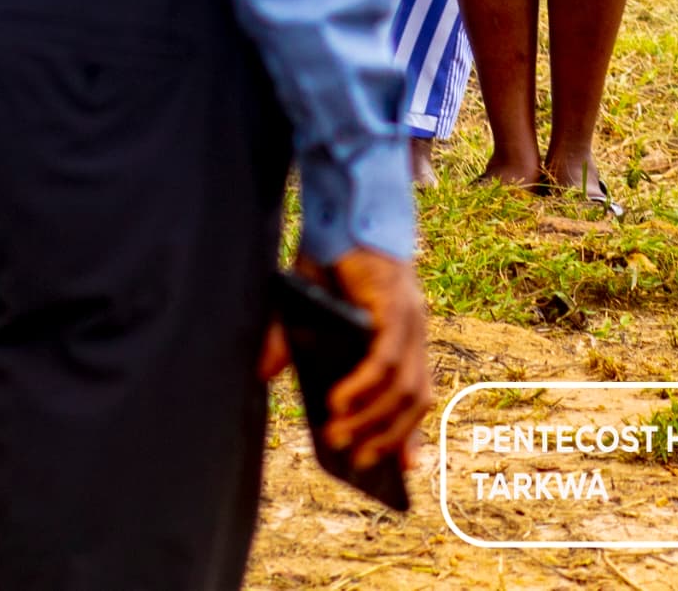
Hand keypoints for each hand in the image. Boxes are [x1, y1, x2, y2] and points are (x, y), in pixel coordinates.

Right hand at [262, 248, 432, 473]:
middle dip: (387, 435)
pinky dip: (365, 384)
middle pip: (414, 397)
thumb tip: (263, 375)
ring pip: (403, 384)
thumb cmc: (328, 257)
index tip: (402, 470)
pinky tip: (338, 401)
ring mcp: (408, 317)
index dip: (410, 430)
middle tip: (356, 460)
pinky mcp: (393, 304)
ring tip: (338, 437)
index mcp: (400, 334)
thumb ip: (290, 343)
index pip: (413, 391)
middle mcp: (413, 328)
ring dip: (372, 417)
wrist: (340, 207)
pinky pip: (386, 356)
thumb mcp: (305, 308)